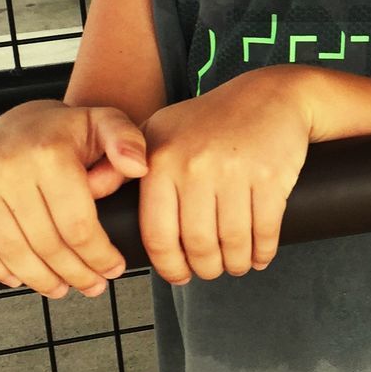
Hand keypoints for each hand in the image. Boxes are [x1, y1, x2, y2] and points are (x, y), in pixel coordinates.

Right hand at [0, 101, 147, 296]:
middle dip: (74, 273)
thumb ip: (129, 142)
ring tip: (60, 288)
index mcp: (49, 153)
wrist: (24, 119)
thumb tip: (138, 167)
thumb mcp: (109, 125)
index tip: (114, 270)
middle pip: (45, 243)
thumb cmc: (71, 130)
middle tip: (92, 286)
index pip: (77, 225)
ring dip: (38, 279)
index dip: (98, 255)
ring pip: (10, 250)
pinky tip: (18, 278)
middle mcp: (7, 165)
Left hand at [139, 66, 314, 283]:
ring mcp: (233, 171)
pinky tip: (259, 256)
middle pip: (197, 245)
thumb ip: (128, 163)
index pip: (158, 235)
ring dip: (235, 264)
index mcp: (161, 161)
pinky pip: (263, 230)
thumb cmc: (213, 120)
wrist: (271, 96)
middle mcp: (193, 166)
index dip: (170, 266)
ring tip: (236, 264)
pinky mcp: (269, 176)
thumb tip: (99, 201)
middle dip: (207, 269)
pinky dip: (262, 252)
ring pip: (232, 243)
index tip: (180, 275)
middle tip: (212, 270)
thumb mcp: (162, 130)